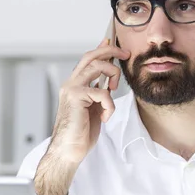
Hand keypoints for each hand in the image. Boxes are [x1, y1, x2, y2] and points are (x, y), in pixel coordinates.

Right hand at [34, 39, 129, 194]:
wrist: (69, 150)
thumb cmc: (81, 132)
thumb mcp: (94, 108)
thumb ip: (99, 92)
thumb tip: (108, 80)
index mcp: (75, 85)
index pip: (88, 60)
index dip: (101, 49)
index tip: (113, 44)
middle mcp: (71, 83)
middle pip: (91, 56)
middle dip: (111, 52)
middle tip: (125, 54)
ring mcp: (72, 88)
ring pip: (97, 66)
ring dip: (113, 75)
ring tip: (115, 90)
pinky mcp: (76, 97)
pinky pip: (103, 92)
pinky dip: (109, 105)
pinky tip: (105, 117)